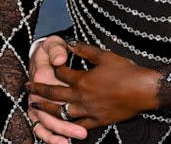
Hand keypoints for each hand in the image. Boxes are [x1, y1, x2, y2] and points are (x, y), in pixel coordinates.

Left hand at [27, 41, 160, 129]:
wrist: (142, 90)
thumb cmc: (125, 71)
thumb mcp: (105, 56)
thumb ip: (86, 50)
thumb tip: (71, 44)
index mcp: (82, 80)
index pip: (61, 73)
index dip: (53, 67)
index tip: (46, 64)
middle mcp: (81, 97)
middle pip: (54, 94)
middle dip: (39, 90)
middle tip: (28, 87)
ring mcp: (87, 111)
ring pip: (62, 113)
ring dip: (48, 110)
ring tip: (37, 108)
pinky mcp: (96, 121)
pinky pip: (78, 126)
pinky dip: (69, 126)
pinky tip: (63, 125)